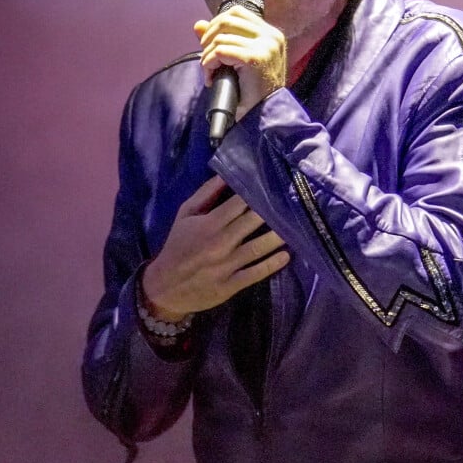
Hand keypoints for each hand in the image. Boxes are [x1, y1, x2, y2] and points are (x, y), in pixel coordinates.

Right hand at [142, 175, 289, 319]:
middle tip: (292, 202)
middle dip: (272, 212)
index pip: (238, 204)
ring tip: (297, 227)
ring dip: (278, 237)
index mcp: (209, 224)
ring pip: (258, 248)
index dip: (257, 194)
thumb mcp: (185, 215)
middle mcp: (220, 243)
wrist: (165, 287)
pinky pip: (255, 273)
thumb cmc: (177, 246)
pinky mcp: (231, 284)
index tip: (274, 185)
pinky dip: (272, 264)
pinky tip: (286, 256)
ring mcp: (227, 265)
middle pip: (252, 223)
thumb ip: (205, 194)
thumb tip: (225, 174)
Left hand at [194, 6, 285, 118]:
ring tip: (209, 72)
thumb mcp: (238, 61)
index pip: (237, 13)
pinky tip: (211, 78)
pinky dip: (208, 64)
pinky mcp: (254, 58)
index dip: (216, 25)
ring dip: (207, 56)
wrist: (264, 116)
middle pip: (227, 20)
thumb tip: (197, 24)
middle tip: (206, 59)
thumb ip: (221, 40)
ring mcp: (264, 46)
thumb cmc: (253, 92)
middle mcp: (270, 37)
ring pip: (220, 38)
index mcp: (271, 34)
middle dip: (208, 38)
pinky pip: (219, 51)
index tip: (209, 44)